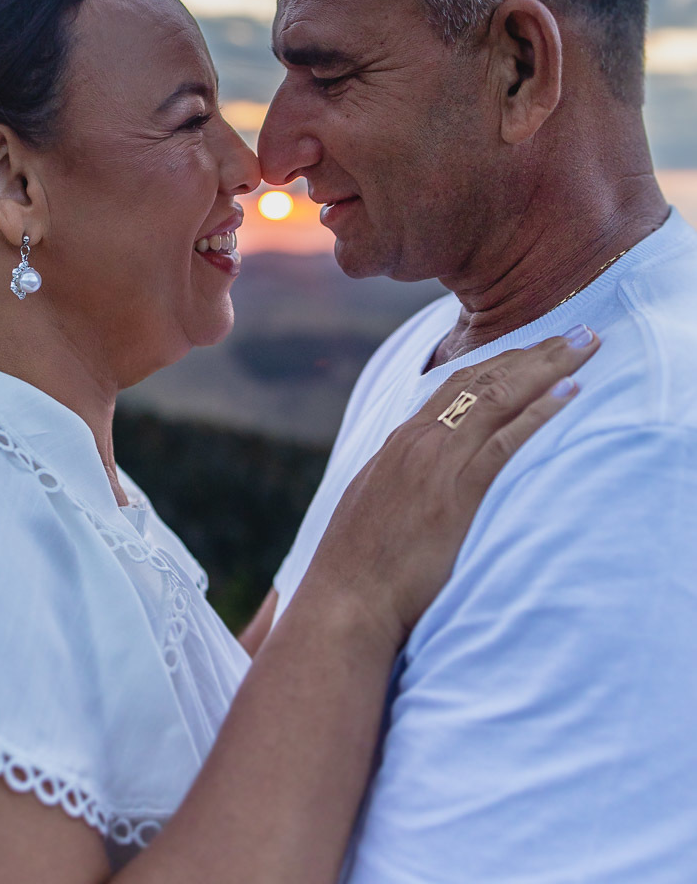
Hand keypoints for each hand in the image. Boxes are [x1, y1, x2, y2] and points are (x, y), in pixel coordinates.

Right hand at [307, 330, 599, 650]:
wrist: (346, 601)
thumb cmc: (361, 568)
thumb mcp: (377, 507)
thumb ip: (404, 481)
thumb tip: (423, 479)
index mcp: (402, 441)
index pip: (458, 383)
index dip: (502, 360)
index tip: (536, 346)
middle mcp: (420, 440)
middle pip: (485, 378)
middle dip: (536, 350)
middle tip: (578, 330)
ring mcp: (437, 463)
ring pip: (499, 397)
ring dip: (548, 367)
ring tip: (586, 345)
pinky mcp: (455, 493)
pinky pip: (506, 442)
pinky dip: (540, 413)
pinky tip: (570, 393)